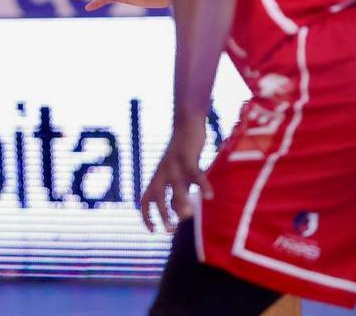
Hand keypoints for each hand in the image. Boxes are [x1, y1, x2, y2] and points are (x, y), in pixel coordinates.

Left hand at [140, 116, 211, 232]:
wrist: (186, 125)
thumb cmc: (183, 155)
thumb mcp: (178, 177)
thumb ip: (176, 194)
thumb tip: (177, 213)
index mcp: (158, 178)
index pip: (145, 200)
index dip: (146, 216)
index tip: (153, 231)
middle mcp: (162, 172)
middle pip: (157, 196)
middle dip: (162, 214)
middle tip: (171, 230)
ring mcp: (174, 164)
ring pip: (175, 186)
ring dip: (180, 201)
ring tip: (188, 216)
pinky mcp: (188, 157)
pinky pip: (195, 173)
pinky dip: (202, 185)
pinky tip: (209, 196)